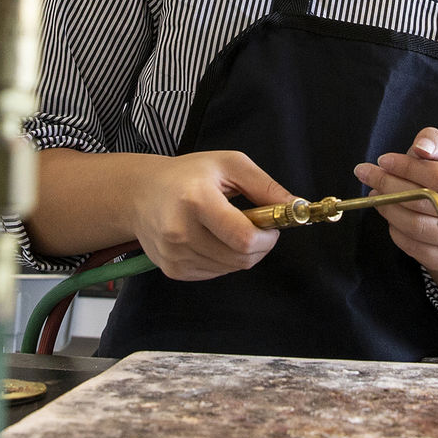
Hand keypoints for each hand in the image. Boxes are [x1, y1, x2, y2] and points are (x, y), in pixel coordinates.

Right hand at [124, 150, 294, 280]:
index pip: (244, 239)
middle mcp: (181, 231)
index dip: (267, 238)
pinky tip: (211, 239)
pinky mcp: (173, 270)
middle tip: (254, 227)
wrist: (140, 194)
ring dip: (240, 253)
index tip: (270, 226)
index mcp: (196, 200)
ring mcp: (175, 255)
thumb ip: (266, 186)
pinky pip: (215, 273)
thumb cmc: (188, 174)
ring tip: (227, 228)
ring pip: (230, 268)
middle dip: (258, 247)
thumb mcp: (229, 164)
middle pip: (241, 259)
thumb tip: (297, 207)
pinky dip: (223, 259)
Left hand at [353, 127, 437, 273]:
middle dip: (390, 186)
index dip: (407, 168)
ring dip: (388, 209)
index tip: (382, 160)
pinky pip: (415, 249)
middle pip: (425, 202)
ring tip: (376, 195)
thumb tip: (421, 147)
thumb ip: (432, 142)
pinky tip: (390, 217)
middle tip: (367, 175)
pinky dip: (396, 232)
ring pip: (416, 226)